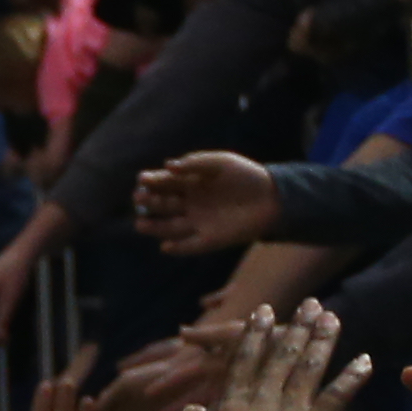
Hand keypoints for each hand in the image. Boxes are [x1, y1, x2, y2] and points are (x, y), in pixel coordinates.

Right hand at [131, 151, 280, 255]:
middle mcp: (190, 203)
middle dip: (150, 202)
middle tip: (139, 198)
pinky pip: (190, 245)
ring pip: (171, 227)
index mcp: (190, 182)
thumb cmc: (246, 175)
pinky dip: (178, 248)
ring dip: (155, 227)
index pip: (165, 183)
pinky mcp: (210, 239)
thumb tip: (168, 166)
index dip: (153, 181)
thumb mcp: (221, 162)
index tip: (142, 179)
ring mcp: (198, 222)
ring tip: (140, 224)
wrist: (272, 197)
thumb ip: (195, 162)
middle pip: (164, 204)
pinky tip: (166, 246)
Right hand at [174, 300, 369, 410]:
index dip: (256, 332)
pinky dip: (352, 377)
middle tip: (311, 304)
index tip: (264, 310)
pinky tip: (365, 360)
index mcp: (234, 400)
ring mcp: (290, 408)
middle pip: (282, 354)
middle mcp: (263, 396)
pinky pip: (337, 397)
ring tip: (332, 318)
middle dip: (297, 327)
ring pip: (309, 366)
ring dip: (322, 340)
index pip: (246, 358)